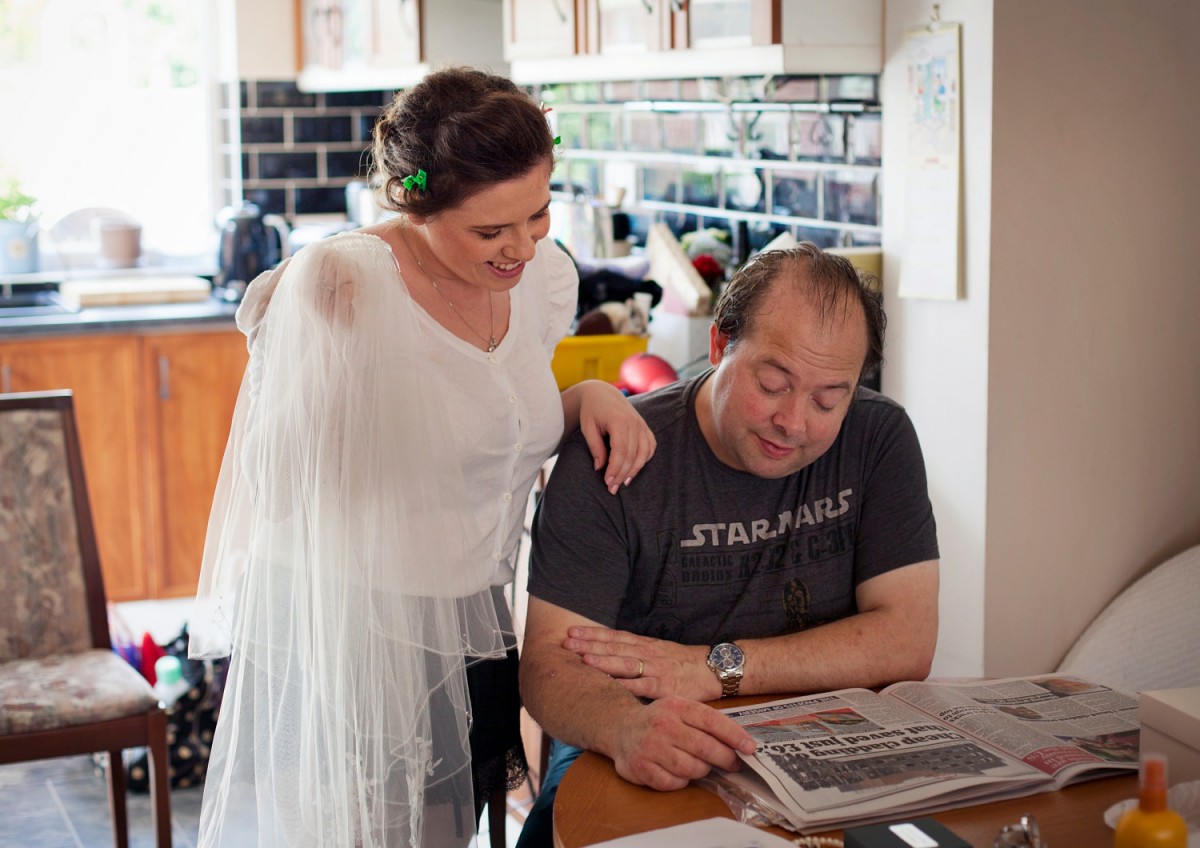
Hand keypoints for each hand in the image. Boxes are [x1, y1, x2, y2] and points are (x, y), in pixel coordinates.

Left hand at [564, 626, 720, 701]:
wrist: (714, 669)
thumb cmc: (685, 662)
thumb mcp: (660, 651)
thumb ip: (638, 653)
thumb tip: (611, 655)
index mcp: (646, 644)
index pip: (615, 637)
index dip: (593, 634)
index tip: (573, 632)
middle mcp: (648, 653)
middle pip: (614, 648)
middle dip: (590, 645)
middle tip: (567, 642)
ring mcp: (656, 669)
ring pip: (625, 664)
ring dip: (603, 661)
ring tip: (583, 659)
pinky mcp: (664, 687)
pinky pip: (642, 687)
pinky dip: (625, 686)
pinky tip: (610, 686)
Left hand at [576, 381, 655, 493]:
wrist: (602, 393)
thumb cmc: (592, 411)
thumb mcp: (588, 428)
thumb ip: (595, 447)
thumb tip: (600, 468)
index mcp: (619, 420)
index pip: (621, 451)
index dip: (615, 469)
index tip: (607, 482)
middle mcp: (634, 422)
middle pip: (632, 455)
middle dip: (622, 474)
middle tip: (612, 489)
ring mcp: (642, 424)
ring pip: (644, 453)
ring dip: (634, 470)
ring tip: (623, 482)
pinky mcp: (644, 427)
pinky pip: (650, 446)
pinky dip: (645, 459)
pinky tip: (634, 469)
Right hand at [609, 696, 756, 790]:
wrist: (620, 726)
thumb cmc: (660, 720)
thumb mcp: (680, 709)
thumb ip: (705, 722)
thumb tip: (741, 742)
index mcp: (676, 706)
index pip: (711, 721)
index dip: (734, 735)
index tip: (750, 748)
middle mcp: (662, 725)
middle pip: (704, 748)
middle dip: (725, 759)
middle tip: (733, 764)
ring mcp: (649, 747)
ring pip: (691, 768)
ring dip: (702, 770)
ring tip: (701, 765)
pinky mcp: (640, 767)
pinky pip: (673, 783)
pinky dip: (681, 782)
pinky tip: (679, 773)